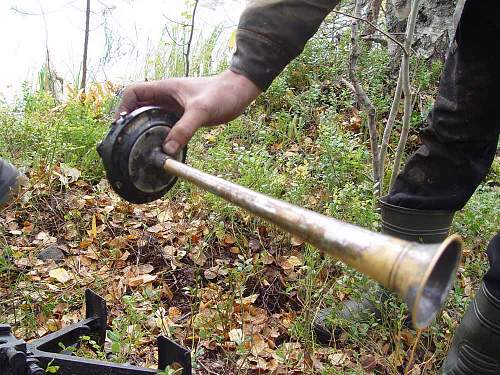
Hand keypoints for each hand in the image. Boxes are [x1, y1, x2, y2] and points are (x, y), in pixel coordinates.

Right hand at [116, 70, 261, 154]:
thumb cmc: (222, 94)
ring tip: (140, 148)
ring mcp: (175, 106)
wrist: (240, 92)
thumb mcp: (202, 111)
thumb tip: (167, 150)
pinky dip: (161, 135)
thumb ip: (184, 128)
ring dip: (145, 130)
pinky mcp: (184, 115)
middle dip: (130, 122)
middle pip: (139, 107)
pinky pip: (166, 125)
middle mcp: (167, 97)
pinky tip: (163, 148)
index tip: (120, 126)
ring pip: (152, 117)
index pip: (133, 93)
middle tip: (126, 142)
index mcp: (165, 89)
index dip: (123, 107)